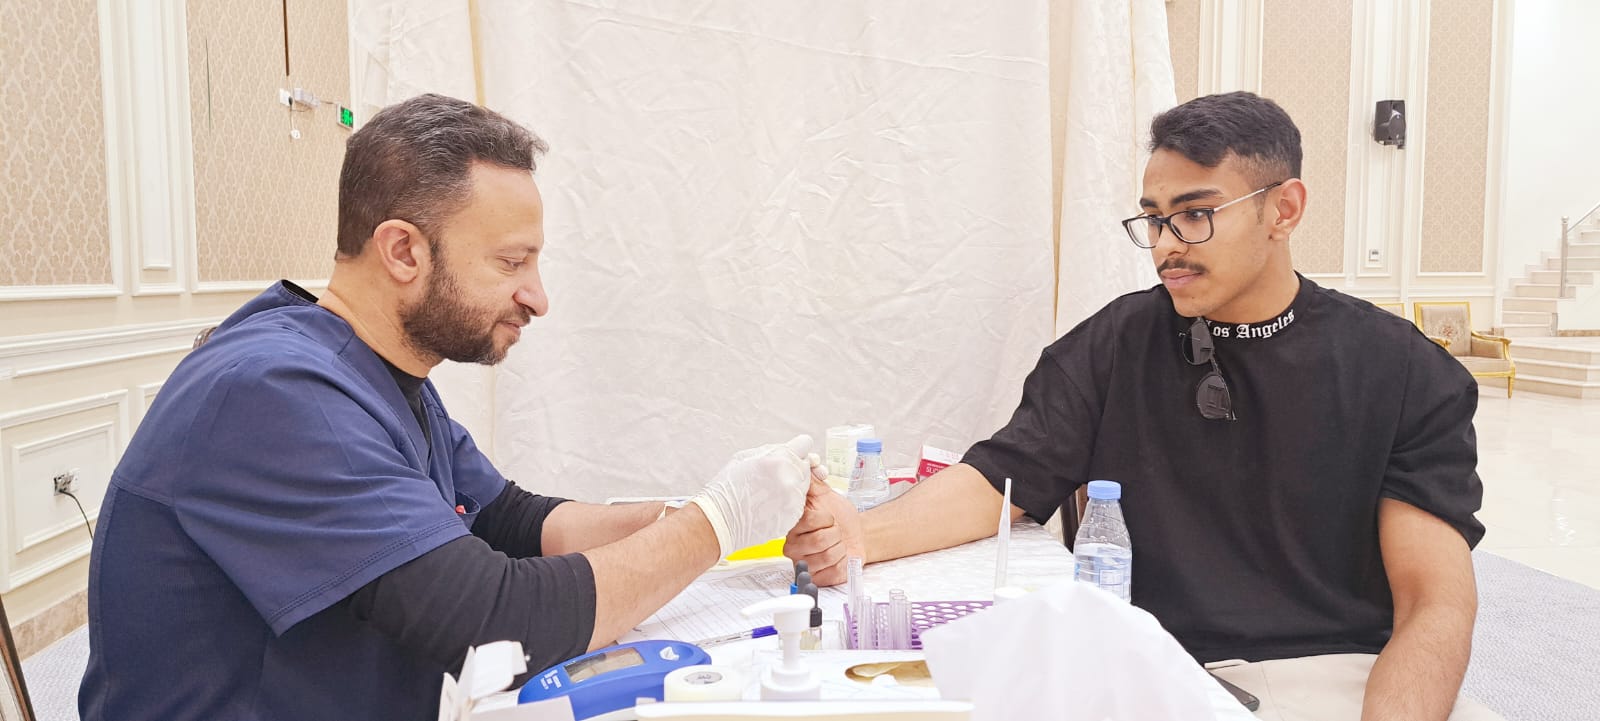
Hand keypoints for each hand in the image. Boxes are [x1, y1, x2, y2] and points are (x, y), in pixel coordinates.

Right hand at [688, 435, 812, 557]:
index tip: (791, 454)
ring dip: (793, 484)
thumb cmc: (729, 488)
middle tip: (775, 475)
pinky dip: (789, 501)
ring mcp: (794, 498)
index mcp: (779, 459)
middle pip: (806, 464)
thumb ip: (772, 450)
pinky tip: (771, 503)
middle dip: (794, 466)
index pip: (805, 444)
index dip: (797, 448)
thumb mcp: (745, 457)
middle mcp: (790, 477)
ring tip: (770, 491)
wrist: (722, 520)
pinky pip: (799, 502)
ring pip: (805, 484)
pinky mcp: (794, 515)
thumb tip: (790, 448)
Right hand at [784, 474, 864, 585]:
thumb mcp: (826, 495)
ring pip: (828, 556)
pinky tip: (840, 558)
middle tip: (834, 532)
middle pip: (820, 540)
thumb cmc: (840, 517)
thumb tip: (804, 462)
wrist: (856, 535)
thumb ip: (812, 480)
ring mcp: (804, 564)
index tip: (828, 517)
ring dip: (841, 548)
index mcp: (792, 525)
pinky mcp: (817, 578)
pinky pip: (834, 571)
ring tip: (837, 545)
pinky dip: (844, 563)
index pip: (810, 520)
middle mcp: (793, 546)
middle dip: (836, 534)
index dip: (826, 518)